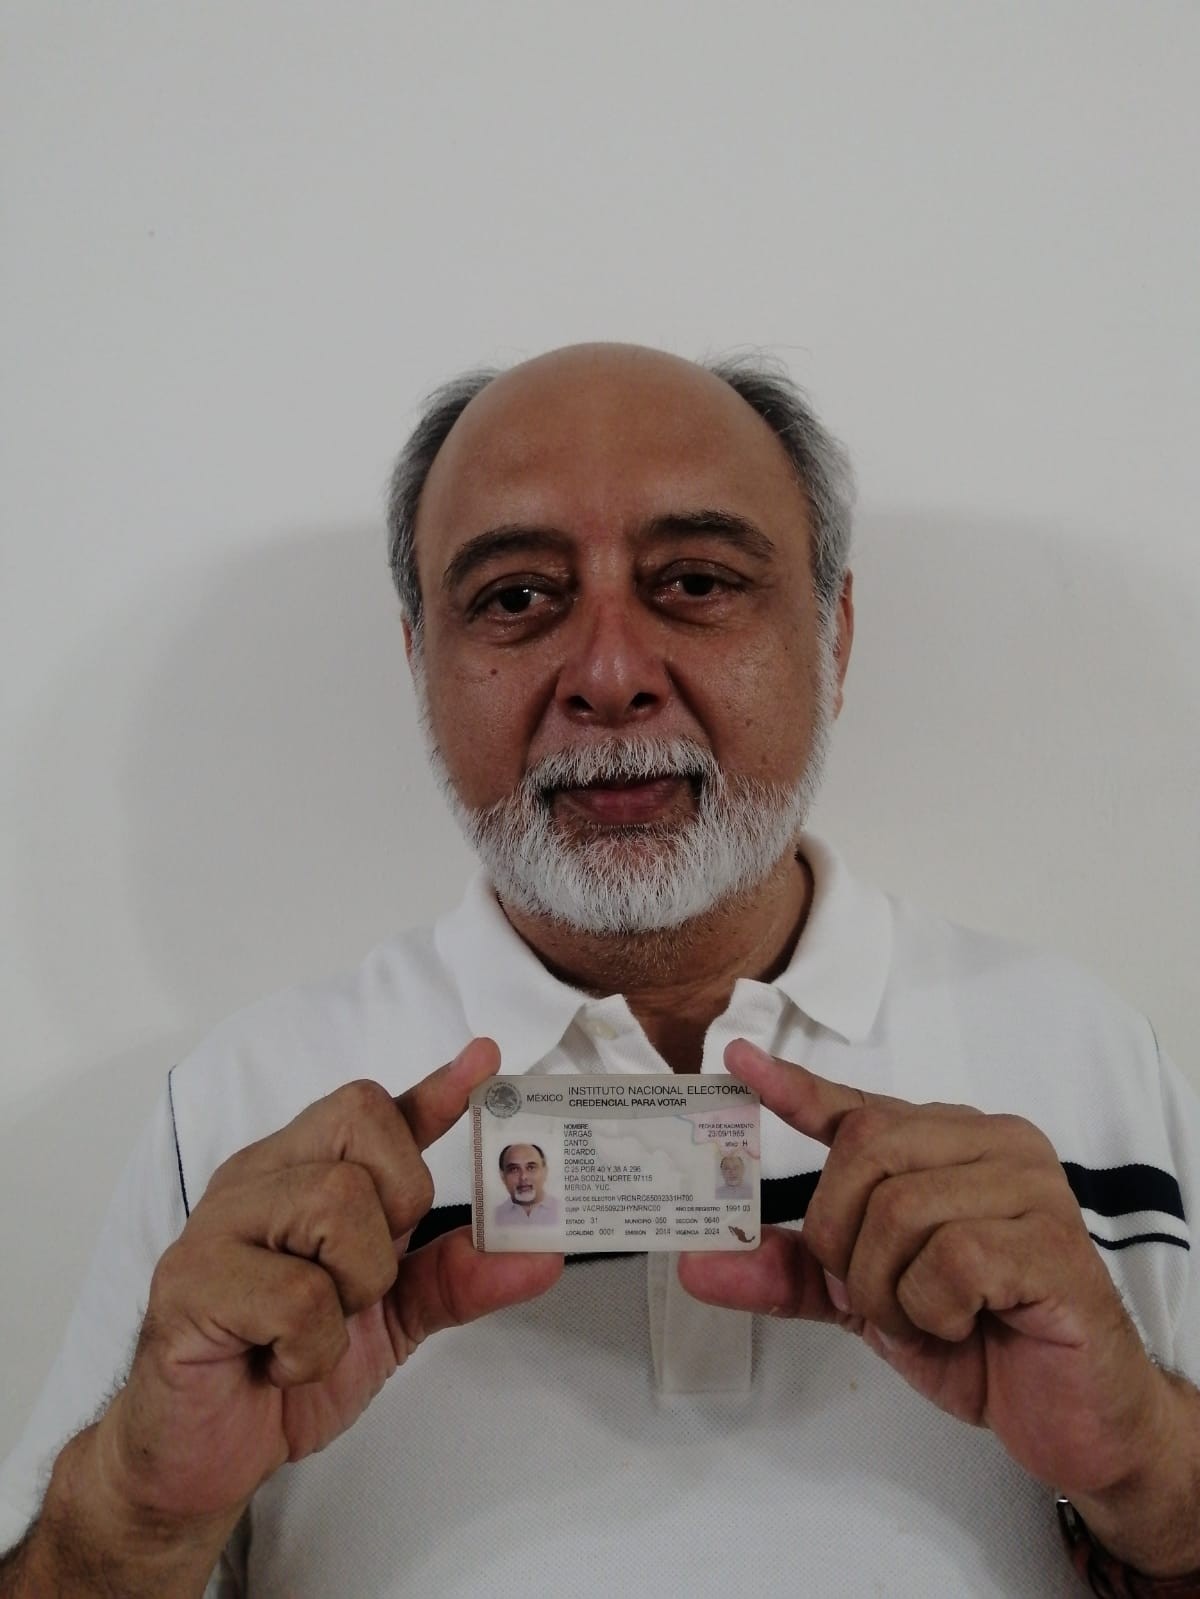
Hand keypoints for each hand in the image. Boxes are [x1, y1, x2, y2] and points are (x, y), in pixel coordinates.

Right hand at [96, 1038, 561, 1535]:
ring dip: (354, 1285)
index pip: (372, 1109)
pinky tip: (281, 1363)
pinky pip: (294, 1293)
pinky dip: (312, 1346)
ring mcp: (217, 1224)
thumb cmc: (287, 1364)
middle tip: (370, 1275)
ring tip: (318, 1327)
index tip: (486, 1061)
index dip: (434, 1087)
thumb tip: (541, 1255)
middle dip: (397, 1201)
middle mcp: (258, 1178)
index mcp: (300, 1171)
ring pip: (334, 1201)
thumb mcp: (393, 1319)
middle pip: (359, 1125)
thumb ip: (458, 1277)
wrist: (202, 1455)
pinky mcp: (189, 1283)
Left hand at [678, 1039, 1163, 1505]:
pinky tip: (970, 1322)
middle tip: (875, 1295)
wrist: (1074, 1416)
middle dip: (842, 1238)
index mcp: (950, 1141)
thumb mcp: (867, 1302)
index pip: (859, 1107)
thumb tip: (696, 1262)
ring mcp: (1029, 1185)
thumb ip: (790, 1273)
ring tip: (928, 1316)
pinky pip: (952, 1258)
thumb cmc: (978, 1338)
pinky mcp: (1053, 1241)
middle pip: (864, 1153)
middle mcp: (992, 1143)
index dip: (795, 1088)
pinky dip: (935, 1307)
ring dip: (888, 1287)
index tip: (738, 1063)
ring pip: (901, 1209)